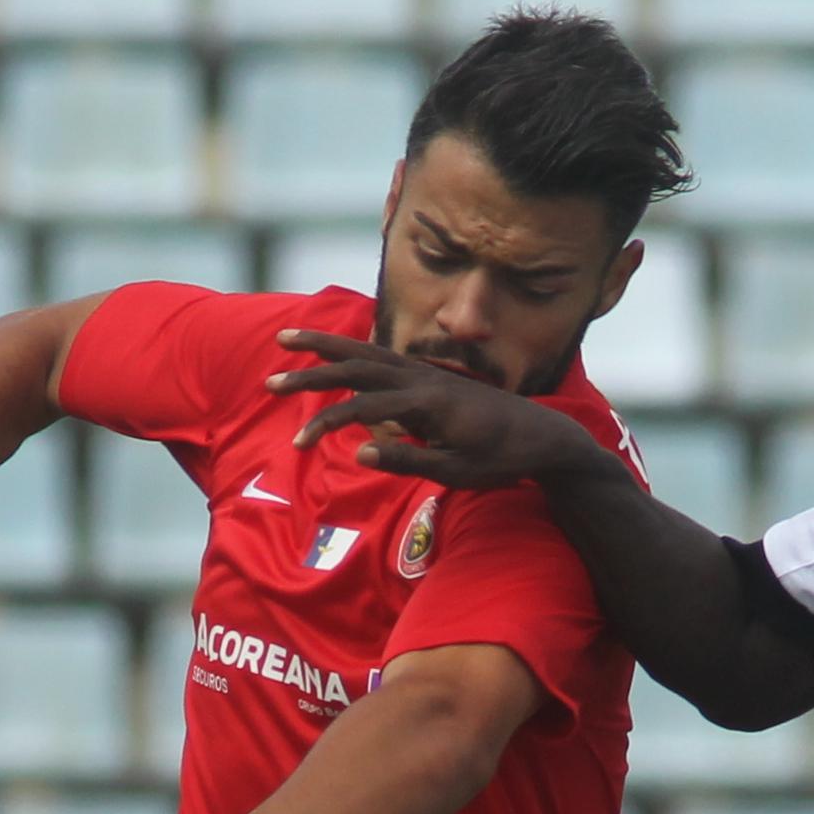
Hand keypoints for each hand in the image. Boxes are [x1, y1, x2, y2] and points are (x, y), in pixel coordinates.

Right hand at [267, 331, 594, 489]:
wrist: (543, 438)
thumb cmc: (501, 462)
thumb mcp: (456, 472)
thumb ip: (407, 460)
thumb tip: (359, 452)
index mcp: (428, 404)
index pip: (362, 408)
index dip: (326, 424)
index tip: (299, 444)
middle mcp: (424, 379)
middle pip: (356, 365)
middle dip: (310, 370)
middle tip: (270, 379)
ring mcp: (428, 373)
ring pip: (367, 352)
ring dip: (325, 348)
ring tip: (287, 340)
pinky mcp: (432, 377)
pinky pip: (383, 358)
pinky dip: (352, 351)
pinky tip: (334, 354)